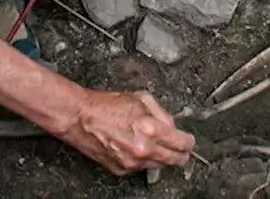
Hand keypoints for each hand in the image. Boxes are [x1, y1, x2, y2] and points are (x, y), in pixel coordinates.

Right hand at [57, 90, 194, 174]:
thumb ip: (162, 114)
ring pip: (158, 165)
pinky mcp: (121, 169)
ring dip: (161, 156)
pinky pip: (140, 167)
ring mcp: (132, 162)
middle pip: (174, 160)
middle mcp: (143, 149)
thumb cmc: (106, 106)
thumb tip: (172, 126)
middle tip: (181, 148)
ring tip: (153, 143)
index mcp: (150, 129)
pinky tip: (136, 146)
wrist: (81, 118)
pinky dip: (143, 159)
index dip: (189, 142)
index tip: (189, 141)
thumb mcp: (141, 99)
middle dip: (180, 153)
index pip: (182, 143)